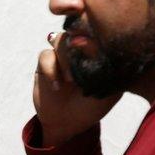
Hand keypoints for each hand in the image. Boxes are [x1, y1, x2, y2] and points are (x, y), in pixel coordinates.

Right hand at [34, 32, 120, 146]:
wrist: (67, 123)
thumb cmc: (92, 107)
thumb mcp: (109, 91)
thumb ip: (106, 69)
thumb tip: (93, 46)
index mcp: (99, 51)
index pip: (98, 32)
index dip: (96, 36)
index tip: (98, 52)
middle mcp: (80, 49)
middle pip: (78, 31)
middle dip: (79, 47)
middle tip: (82, 69)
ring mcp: (62, 54)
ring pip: (60, 39)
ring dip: (65, 58)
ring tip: (71, 80)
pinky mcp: (46, 62)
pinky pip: (45, 55)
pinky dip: (51, 69)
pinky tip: (57, 86)